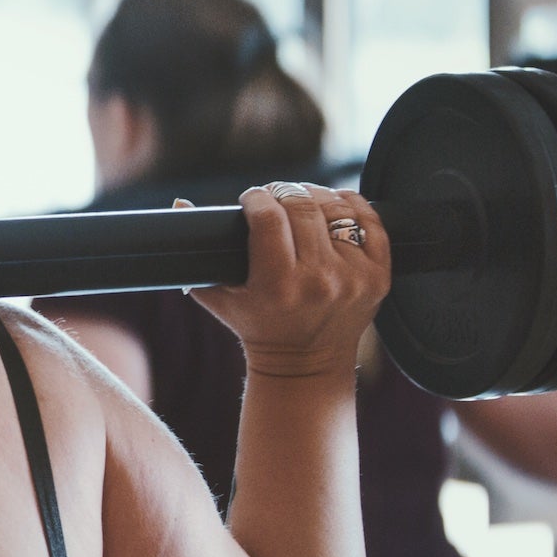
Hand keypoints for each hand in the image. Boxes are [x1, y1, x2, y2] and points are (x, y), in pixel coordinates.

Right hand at [189, 184, 389, 379]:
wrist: (306, 364)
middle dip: (283, 191)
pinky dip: (351, 206)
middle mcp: (318, 281)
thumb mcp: (217, 296)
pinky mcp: (378, 277)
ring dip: (315, 194)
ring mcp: (353, 279)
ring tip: (301, 199)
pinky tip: (334, 206)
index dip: (255, 198)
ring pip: (335, 208)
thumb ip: (193, 255)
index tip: (250, 199)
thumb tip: (178, 202)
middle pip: (301, 206)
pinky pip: (372, 222)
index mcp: (277, 286)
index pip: (267, 216)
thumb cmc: (256, 326)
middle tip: (274, 195)